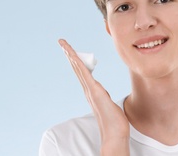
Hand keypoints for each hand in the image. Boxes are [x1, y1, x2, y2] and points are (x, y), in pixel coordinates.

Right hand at [58, 39, 129, 155]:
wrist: (115, 133)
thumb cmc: (115, 122)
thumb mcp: (109, 104)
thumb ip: (104, 98)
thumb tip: (103, 96)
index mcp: (92, 91)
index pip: (82, 72)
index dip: (76, 60)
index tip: (71, 51)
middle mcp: (89, 90)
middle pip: (77, 68)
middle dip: (70, 54)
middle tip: (62, 42)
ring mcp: (91, 91)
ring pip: (78, 69)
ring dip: (71, 56)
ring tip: (64, 45)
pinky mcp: (95, 92)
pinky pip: (85, 75)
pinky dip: (79, 65)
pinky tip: (73, 56)